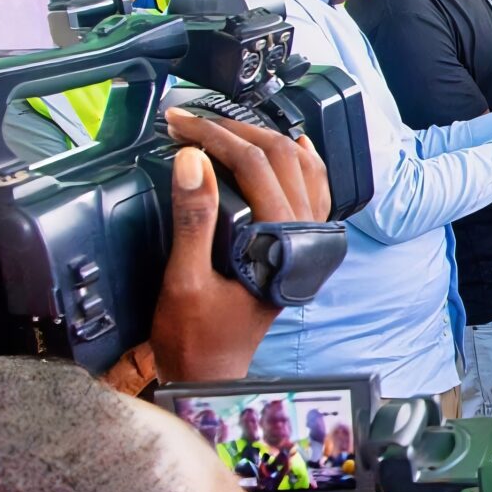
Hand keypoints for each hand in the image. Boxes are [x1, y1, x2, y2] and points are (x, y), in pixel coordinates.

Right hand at [151, 108, 330, 382]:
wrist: (210, 372)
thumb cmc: (195, 336)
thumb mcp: (182, 280)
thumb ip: (193, 218)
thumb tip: (192, 159)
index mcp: (280, 243)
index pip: (254, 165)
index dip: (213, 135)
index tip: (179, 123)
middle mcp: (304, 238)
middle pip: (279, 157)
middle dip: (232, 130)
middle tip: (189, 120)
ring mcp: (308, 241)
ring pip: (301, 166)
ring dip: (263, 138)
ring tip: (221, 126)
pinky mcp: (301, 245)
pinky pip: (313, 190)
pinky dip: (301, 162)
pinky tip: (291, 145)